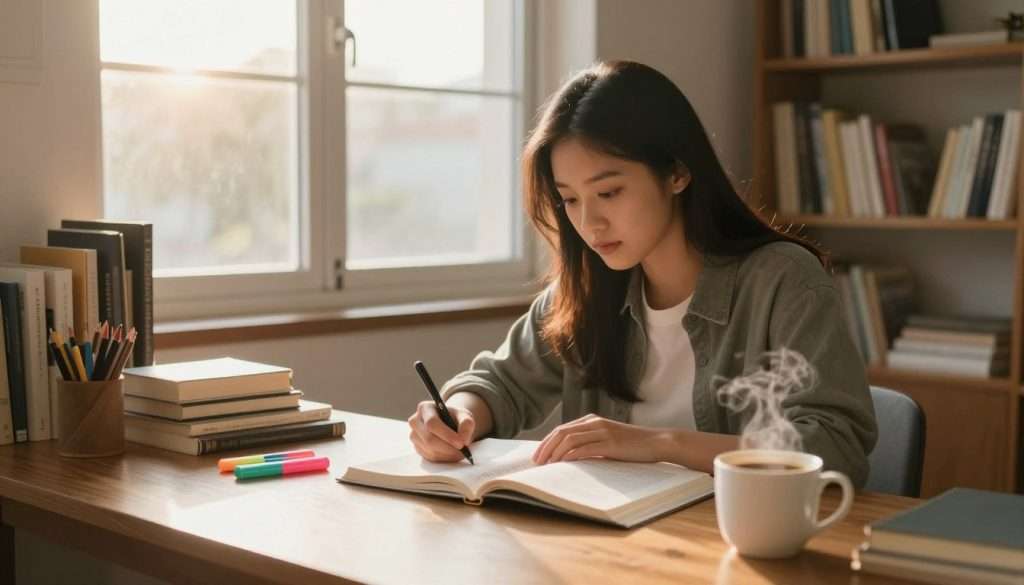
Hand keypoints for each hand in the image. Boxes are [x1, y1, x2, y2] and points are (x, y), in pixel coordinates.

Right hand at [407, 400, 475, 462]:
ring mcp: (414, 435)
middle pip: (428, 439)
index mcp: (425, 408)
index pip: (432, 423)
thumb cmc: (455, 418)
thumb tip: (463, 439)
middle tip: (463, 452)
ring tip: (460, 452)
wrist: (449, 423)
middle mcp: (415, 421)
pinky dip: (444, 458)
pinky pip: (430, 457)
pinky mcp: (417, 447)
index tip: (461, 443)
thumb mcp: (465, 415)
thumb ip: (467, 423)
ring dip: (447, 454)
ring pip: (430, 450)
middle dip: (448, 448)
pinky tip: (452, 453)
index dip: (447, 435)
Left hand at [532, 414, 668, 464]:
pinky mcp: (610, 444)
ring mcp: (602, 432)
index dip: (546, 442)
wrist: (656, 442)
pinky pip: (584, 448)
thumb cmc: (632, 445)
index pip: (562, 429)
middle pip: (562, 432)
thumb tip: (569, 456)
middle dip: (546, 447)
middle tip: (537, 462)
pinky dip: (571, 455)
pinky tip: (563, 463)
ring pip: (570, 439)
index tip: (537, 456)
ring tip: (547, 465)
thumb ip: (591, 443)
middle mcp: (595, 423)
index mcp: (592, 420)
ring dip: (555, 453)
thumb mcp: (608, 439)